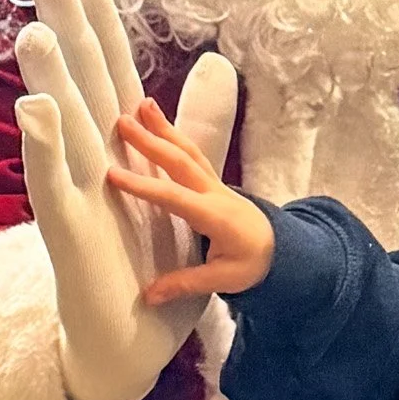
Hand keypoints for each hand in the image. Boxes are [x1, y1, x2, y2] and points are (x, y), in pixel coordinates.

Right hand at [14, 0, 236, 399]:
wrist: (133, 340)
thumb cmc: (146, 264)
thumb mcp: (187, 182)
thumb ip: (200, 125)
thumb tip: (218, 64)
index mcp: (120, 150)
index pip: (110, 74)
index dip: (100, 26)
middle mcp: (91, 164)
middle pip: (79, 86)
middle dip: (66, 33)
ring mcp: (75, 197)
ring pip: (60, 129)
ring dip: (48, 80)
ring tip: (35, 32)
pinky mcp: (69, 236)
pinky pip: (55, 187)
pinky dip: (45, 149)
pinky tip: (35, 111)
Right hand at [109, 99, 275, 302]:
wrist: (285, 250)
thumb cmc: (255, 264)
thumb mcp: (224, 280)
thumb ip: (185, 283)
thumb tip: (148, 296)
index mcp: (214, 216)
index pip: (174, 197)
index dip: (143, 186)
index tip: (113, 174)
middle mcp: (214, 193)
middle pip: (180, 161)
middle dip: (151, 141)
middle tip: (122, 121)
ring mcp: (216, 184)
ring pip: (188, 150)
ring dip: (164, 127)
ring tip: (143, 104)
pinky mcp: (214, 183)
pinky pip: (193, 155)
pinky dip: (175, 137)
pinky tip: (160, 124)